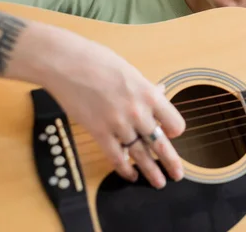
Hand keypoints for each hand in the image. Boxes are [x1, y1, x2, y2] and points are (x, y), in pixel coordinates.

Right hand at [38, 27, 185, 188]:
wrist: (67, 64)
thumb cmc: (100, 62)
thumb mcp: (132, 73)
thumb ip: (146, 89)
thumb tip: (159, 93)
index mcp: (150, 95)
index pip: (174, 122)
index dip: (175, 130)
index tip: (172, 133)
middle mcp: (138, 112)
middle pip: (161, 144)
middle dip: (171, 162)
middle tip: (178, 175)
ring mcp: (118, 124)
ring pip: (139, 155)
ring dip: (150, 171)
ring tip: (159, 183)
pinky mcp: (99, 132)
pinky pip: (116, 156)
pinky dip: (124, 169)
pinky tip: (131, 175)